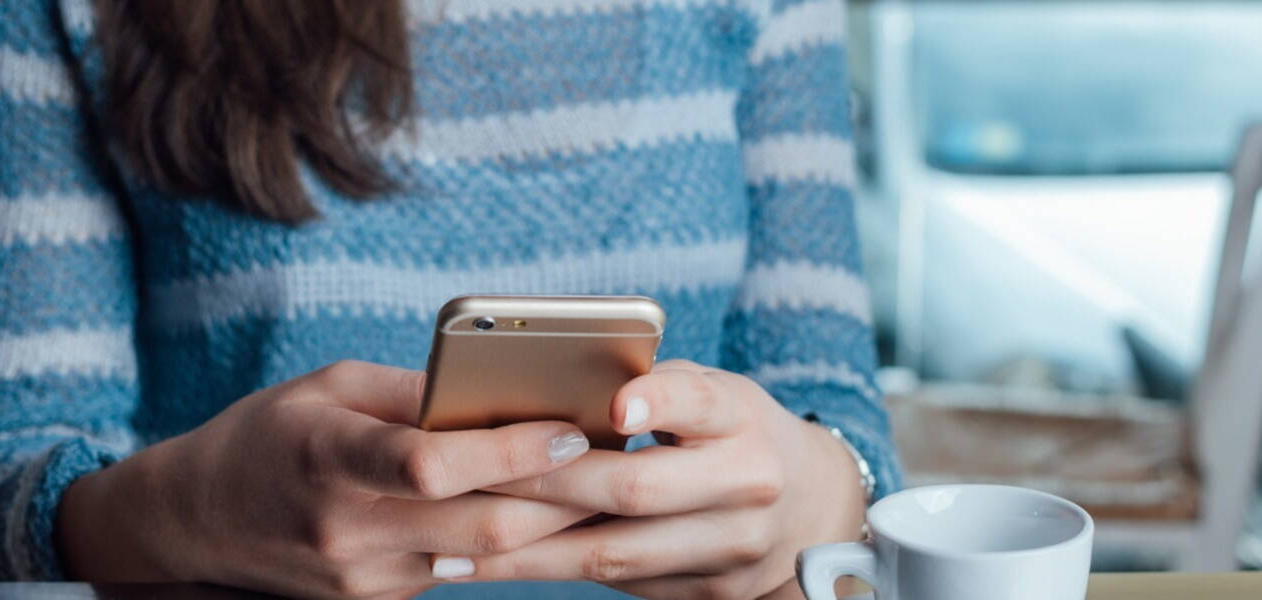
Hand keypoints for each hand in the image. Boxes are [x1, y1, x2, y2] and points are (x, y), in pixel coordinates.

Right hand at [57, 360, 598, 597]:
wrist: (194, 525)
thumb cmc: (270, 435)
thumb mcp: (329, 387)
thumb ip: (414, 392)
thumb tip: (504, 386)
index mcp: (329, 458)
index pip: (432, 465)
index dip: (510, 452)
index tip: (569, 430)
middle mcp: (347, 528)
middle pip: (479, 526)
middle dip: (559, 497)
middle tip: (616, 461)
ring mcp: (362, 578)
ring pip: (481, 558)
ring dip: (545, 524)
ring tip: (596, 483)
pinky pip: (459, 571)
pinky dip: (503, 542)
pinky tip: (538, 511)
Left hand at [468, 360, 870, 598]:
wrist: (810, 508)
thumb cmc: (734, 432)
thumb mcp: (714, 395)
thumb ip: (653, 390)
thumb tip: (549, 393)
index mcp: (743, 417)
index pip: (700, 402)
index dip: (658, 401)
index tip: (615, 405)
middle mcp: (747, 483)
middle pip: (636, 489)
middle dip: (544, 487)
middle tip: (466, 481)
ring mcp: (732, 546)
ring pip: (616, 553)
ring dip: (526, 553)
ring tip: (451, 549)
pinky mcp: (710, 591)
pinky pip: (618, 583)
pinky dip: (550, 573)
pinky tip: (493, 566)